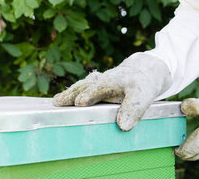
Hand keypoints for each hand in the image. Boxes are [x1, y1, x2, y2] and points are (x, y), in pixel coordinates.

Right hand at [53, 52, 171, 130]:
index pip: (100, 88)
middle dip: (72, 94)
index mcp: (113, 81)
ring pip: (80, 86)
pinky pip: (81, 87)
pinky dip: (71, 92)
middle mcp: (102, 79)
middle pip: (85, 86)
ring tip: (57, 102)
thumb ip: (133, 109)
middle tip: (58, 102)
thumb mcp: (142, 97)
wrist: (141, 72)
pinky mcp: (93, 84)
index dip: (90, 95)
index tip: (81, 102)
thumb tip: (123, 126)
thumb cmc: (140, 85)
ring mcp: (96, 81)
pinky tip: (62, 100)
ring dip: (69, 93)